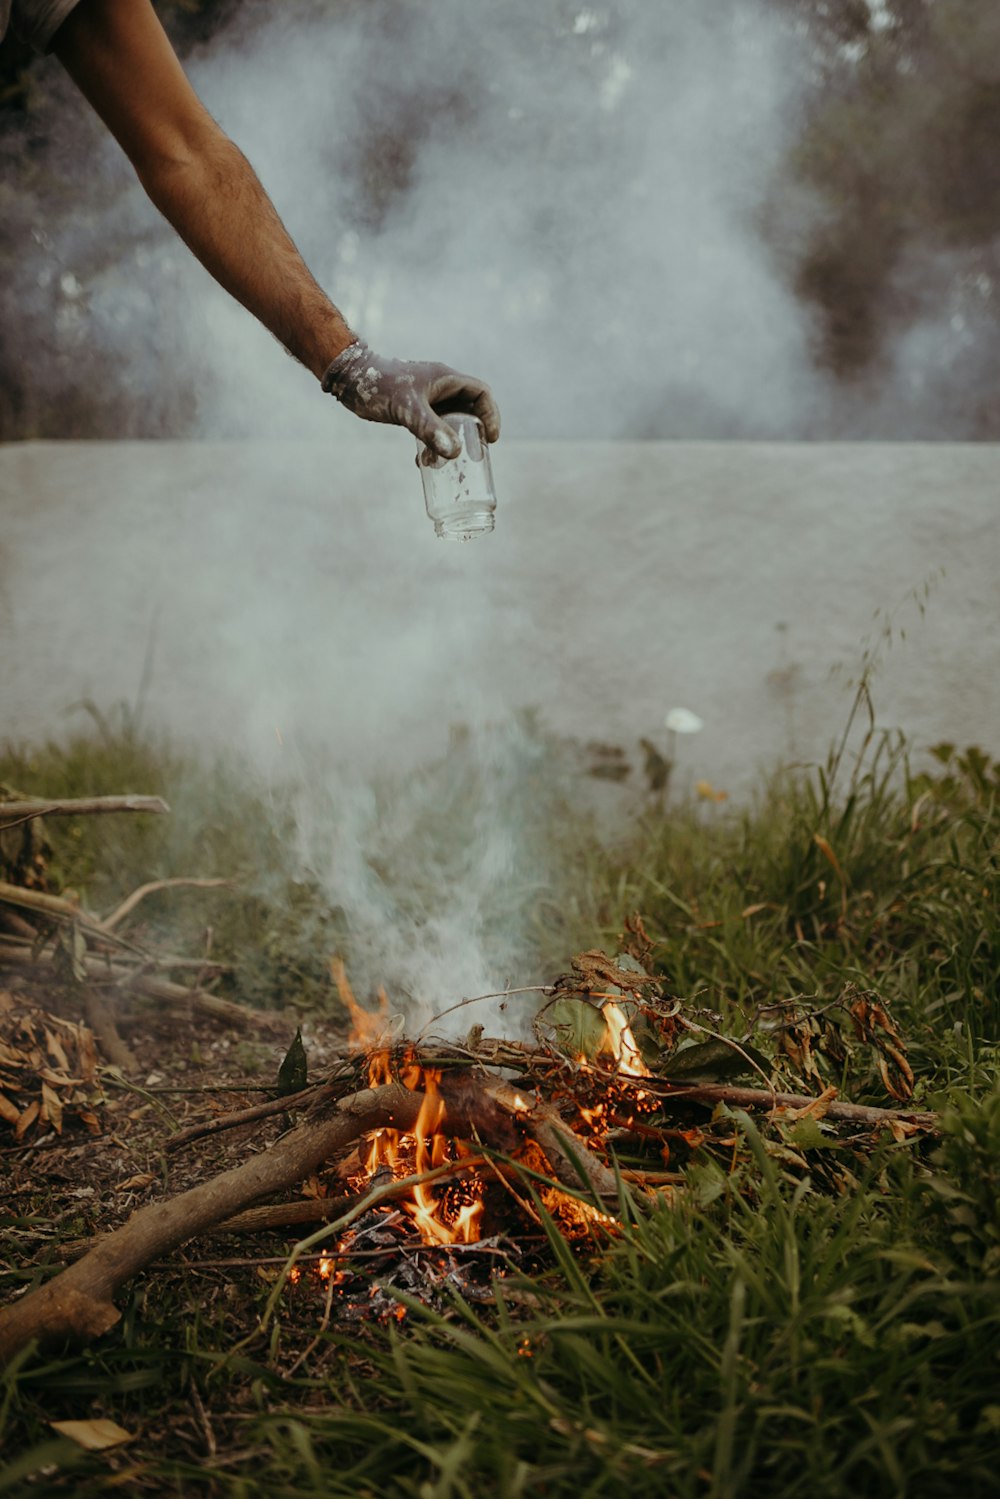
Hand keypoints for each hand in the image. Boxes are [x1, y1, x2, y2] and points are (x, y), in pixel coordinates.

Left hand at [322, 341, 499, 457]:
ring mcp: (427, 398)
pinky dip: (432, 444)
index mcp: (446, 379)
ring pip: (449, 423)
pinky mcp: (414, 409)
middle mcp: (440, 387)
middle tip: (472, 457)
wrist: (349, 380)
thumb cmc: (378, 386)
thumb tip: (455, 453)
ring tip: (439, 464)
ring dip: (448, 444)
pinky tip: (422, 461)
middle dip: (471, 435)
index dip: (491, 415)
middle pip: (469, 411)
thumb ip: (430, 429)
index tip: (490, 439)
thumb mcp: (407, 409)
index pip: (481, 394)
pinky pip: (432, 428)